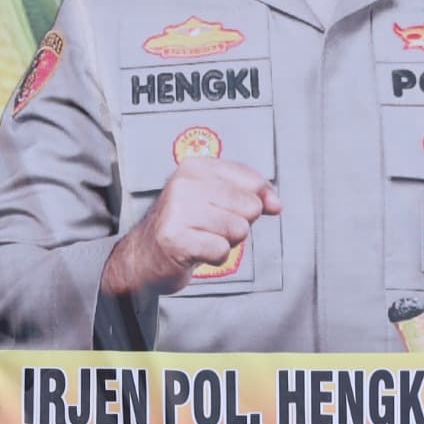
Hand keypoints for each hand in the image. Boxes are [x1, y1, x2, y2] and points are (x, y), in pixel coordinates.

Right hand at [102, 158, 281, 297]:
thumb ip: (252, 194)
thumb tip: (276, 203)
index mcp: (196, 167)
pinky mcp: (176, 238)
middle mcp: (185, 183)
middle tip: (210, 226)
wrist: (147, 254)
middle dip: (238, 223)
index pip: (253, 181)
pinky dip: (215, 256)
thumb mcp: (219, 199)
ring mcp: (178, 210)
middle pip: (250, 207)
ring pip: (239, 230)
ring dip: (226, 241)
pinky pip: (222, 251)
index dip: (254, 201)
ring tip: (202, 236)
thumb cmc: (187, 225)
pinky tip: (196, 250)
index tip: (231, 208)